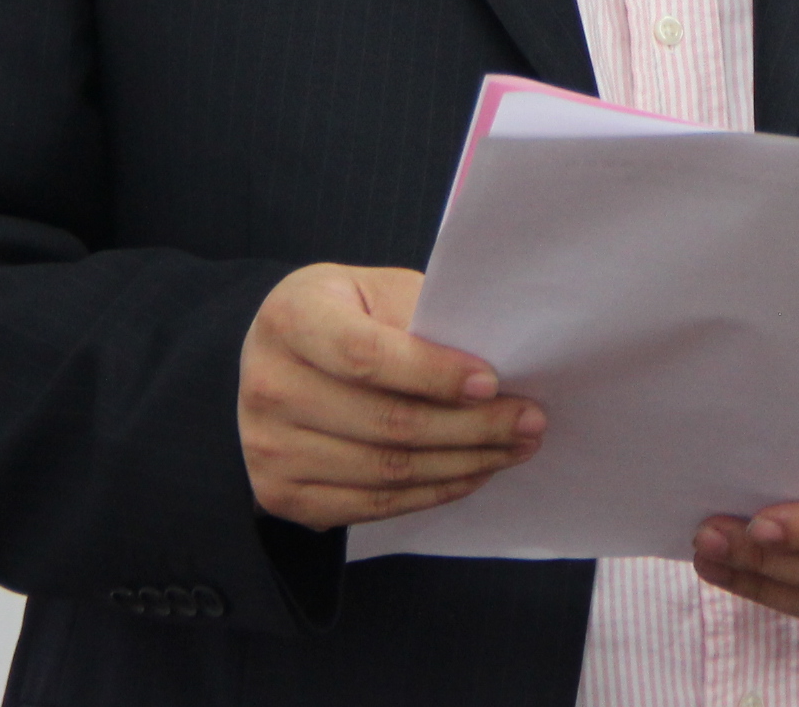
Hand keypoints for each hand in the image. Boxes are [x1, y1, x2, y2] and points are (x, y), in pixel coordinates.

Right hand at [238, 263, 543, 528]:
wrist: (279, 360)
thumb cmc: (345, 316)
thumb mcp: (377, 293)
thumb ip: (424, 321)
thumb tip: (496, 363)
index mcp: (291, 319)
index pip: (367, 356)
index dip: (433, 373)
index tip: (493, 382)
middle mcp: (268, 386)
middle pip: (385, 422)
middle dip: (472, 427)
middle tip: (530, 421)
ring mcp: (268, 449)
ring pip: (386, 471)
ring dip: (463, 464)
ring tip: (514, 449)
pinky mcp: (280, 496)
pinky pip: (372, 506)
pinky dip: (432, 492)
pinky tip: (472, 472)